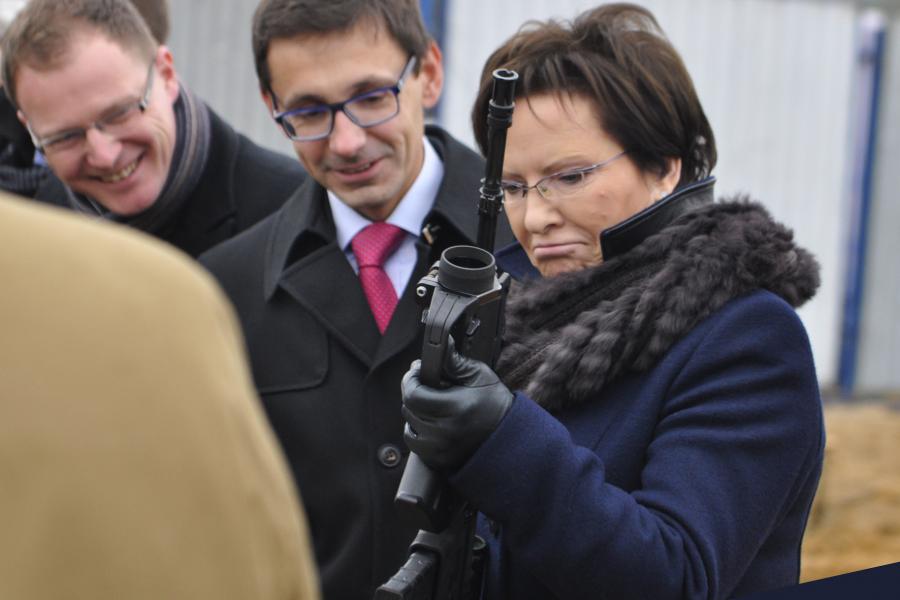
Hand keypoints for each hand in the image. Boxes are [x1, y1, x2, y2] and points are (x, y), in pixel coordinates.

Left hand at [401, 341, 512, 470]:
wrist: (507, 438)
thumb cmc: (494, 403)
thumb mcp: (478, 376)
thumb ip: (454, 361)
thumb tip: (441, 341)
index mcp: (456, 408)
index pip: (413, 394)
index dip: (410, 380)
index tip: (417, 372)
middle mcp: (445, 432)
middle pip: (408, 409)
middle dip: (414, 393)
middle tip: (427, 386)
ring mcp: (440, 449)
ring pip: (409, 425)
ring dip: (415, 412)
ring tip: (432, 405)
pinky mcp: (438, 460)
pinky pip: (414, 442)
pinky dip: (418, 431)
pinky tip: (433, 423)